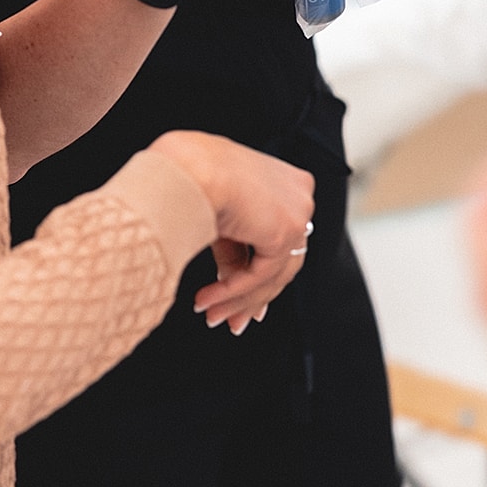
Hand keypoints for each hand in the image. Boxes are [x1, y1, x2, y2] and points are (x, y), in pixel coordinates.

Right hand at [149, 129, 314, 332]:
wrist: (186, 166)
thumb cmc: (191, 173)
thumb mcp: (220, 218)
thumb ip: (234, 250)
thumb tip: (231, 284)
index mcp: (287, 180)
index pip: (280, 237)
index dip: (261, 273)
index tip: (246, 300)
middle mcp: (300, 194)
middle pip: (281, 260)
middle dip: (252, 296)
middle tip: (232, 320)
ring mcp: (298, 212)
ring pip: (273, 273)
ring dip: (238, 299)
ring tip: (212, 315)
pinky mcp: (285, 230)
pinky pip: (260, 275)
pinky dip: (232, 292)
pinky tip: (207, 300)